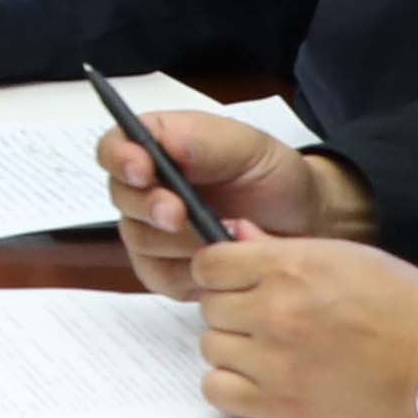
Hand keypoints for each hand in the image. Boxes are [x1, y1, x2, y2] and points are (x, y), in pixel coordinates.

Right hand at [99, 109, 374, 289]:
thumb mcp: (247, 145)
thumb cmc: (272, 176)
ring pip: (138, 241)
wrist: (304, 222)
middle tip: (179, 213)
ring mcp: (152, 232)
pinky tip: (218, 261)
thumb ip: (201, 140)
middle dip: (149, 206)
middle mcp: (146, 189)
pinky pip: (158, 277)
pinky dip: (188, 272)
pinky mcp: (165, 271)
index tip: (143, 169)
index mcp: (158, 147)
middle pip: (121, 198)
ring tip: (222, 236)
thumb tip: (160, 141)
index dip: (120, 159)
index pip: (114, 148)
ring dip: (177, 242)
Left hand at [187, 239, 417, 417]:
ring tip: (271, 349)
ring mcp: (274, 361)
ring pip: (211, 346)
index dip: (219, 270)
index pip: (209, 262)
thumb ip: (285, 248)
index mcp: (294, 267)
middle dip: (232, 307)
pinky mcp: (279, 406)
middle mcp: (276, 311)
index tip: (234, 279)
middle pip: (209, 305)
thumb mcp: (352, 258)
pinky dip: (230, 385)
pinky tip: (261, 378)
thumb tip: (236, 234)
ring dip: (234, 346)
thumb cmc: (411, 313)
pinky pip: (217, 390)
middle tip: (265, 316)